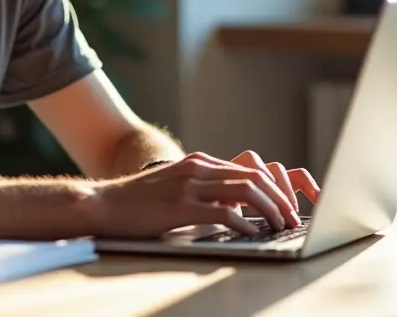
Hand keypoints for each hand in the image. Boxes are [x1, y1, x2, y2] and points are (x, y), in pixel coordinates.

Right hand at [90, 152, 313, 238]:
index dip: (273, 188)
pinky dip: (244, 223)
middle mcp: (198, 168)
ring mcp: (190, 185)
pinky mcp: (181, 206)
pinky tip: (251, 233)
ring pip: (245, 191)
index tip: (285, 206)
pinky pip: (223, 212)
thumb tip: (235, 209)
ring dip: (269, 209)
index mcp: (200, 162)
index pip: (249, 170)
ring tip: (279, 225)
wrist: (105, 203)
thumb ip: (204, 190)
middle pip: (254, 177)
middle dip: (279, 198)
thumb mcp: (177, 186)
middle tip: (291, 217)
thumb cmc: (140, 201)